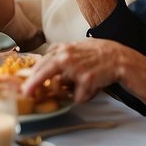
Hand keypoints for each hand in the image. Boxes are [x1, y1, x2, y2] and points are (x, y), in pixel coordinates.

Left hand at [22, 38, 144, 102]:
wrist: (122, 59)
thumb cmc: (100, 55)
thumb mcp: (79, 48)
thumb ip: (63, 54)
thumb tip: (46, 66)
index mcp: (63, 49)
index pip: (41, 62)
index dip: (31, 75)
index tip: (24, 85)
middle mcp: (66, 56)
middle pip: (41, 73)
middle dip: (32, 85)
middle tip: (26, 94)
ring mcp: (75, 68)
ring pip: (59, 88)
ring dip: (68, 92)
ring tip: (80, 88)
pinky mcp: (85, 79)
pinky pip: (78, 97)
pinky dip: (84, 96)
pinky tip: (93, 89)